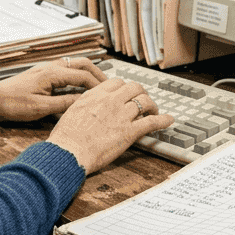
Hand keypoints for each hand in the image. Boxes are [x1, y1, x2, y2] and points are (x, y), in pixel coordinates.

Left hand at [0, 57, 107, 122]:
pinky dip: (78, 75)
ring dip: (89, 72)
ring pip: (75, 65)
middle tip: (111, 86)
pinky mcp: (44, 73)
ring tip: (100, 86)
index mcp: (53, 74)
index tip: (110, 95)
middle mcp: (52, 67)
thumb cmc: (13, 104)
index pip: (84, 76)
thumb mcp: (40, 108)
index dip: (99, 86)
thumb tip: (85, 103)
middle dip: (98, 74)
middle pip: (83, 64)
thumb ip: (64, 104)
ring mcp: (48, 68)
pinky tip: (81, 86)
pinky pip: (67, 69)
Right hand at [47, 78, 172, 174]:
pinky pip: (152, 122)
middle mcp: (110, 101)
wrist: (68, 152)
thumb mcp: (71, 112)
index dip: (124, 88)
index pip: (116, 82)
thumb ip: (84, 105)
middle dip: (141, 93)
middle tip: (143, 100)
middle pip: (134, 87)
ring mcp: (121, 115)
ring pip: (145, 101)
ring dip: (152, 105)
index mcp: (95, 95)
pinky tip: (168, 120)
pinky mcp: (129, 132)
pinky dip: (163, 120)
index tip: (126, 94)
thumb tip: (88, 105)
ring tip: (154, 111)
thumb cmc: (65, 138)